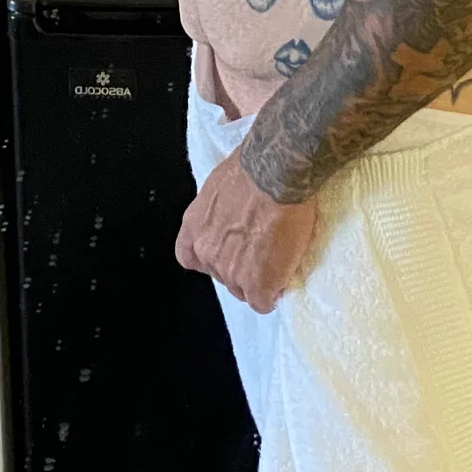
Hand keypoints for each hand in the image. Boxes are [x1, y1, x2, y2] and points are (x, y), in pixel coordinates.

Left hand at [176, 148, 317, 312]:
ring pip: (242, 290)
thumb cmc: (253, 168)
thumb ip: (221, 210)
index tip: (229, 251)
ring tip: (277, 261)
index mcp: (194, 228)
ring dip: (258, 280)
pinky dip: (272, 295)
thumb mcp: (220, 186)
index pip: (190, 257)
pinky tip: (281, 282)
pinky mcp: (258, 282)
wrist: (274, 175)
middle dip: (240, 268)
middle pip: (222, 276)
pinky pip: (262, 302)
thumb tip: (234, 213)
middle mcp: (207, 252)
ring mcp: (231, 271)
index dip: (212, 257)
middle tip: (262, 252)